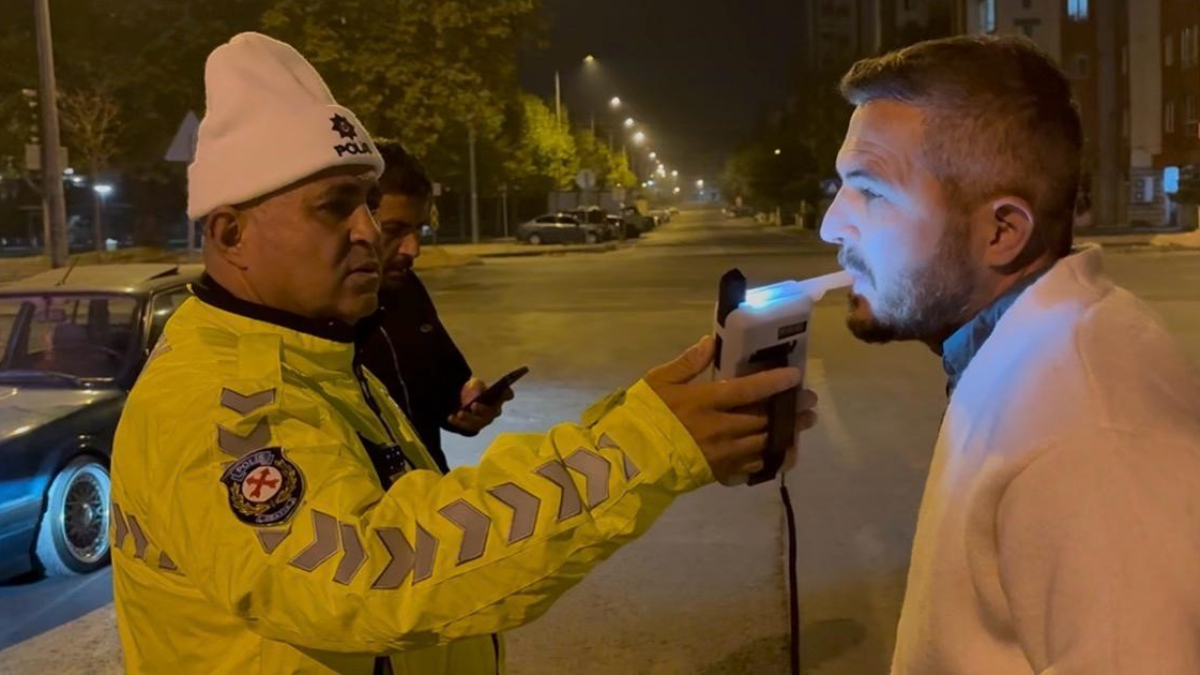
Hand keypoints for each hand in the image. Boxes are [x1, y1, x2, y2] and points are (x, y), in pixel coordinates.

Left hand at [447, 377, 510, 434]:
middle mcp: (494, 411)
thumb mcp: (475, 383)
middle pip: (492, 412)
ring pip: (479, 422)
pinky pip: (467, 427)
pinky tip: (451, 417)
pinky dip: (458, 423)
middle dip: (482, 409)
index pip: (507, 395)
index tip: (504, 390)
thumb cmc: (475, 390)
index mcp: (498, 397)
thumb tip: (476, 393)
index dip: (507, 393)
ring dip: (469, 418)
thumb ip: (476, 385)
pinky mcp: (474, 427)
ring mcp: (484, 421)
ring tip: (460, 413)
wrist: (464, 400)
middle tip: (473, 405)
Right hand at [644, 336, 818, 485]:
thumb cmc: (642, 416)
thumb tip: (711, 342)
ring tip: (804, 425)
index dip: (774, 382)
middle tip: (808, 400)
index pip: (747, 390)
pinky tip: (783, 454)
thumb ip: (687, 363)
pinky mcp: (719, 474)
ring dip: (787, 434)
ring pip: (764, 444)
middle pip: (764, 419)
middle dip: (790, 409)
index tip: (795, 376)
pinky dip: (771, 460)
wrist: (627, 460)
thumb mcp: (657, 382)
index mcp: (705, 402)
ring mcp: (722, 455)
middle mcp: (720, 429)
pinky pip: (752, 468)